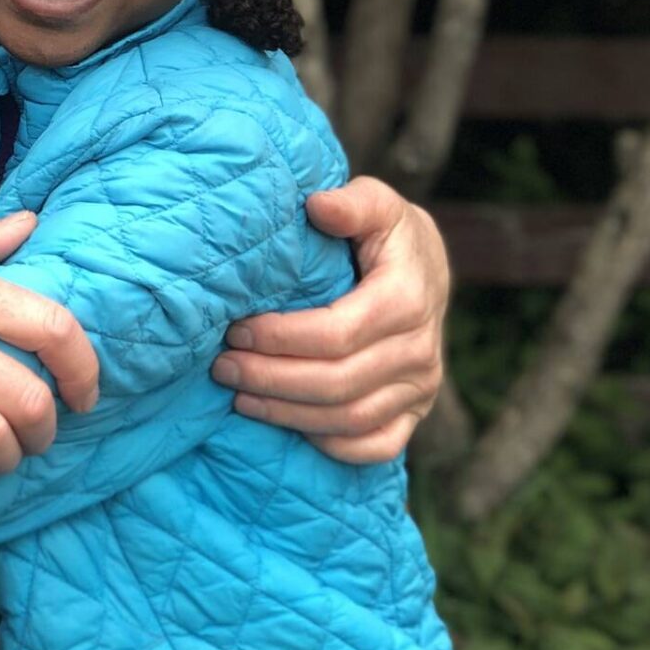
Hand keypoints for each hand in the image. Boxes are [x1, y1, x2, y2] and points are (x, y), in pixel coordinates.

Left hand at [208, 178, 448, 465]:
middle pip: (337, 382)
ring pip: (350, 418)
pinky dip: (329, 445)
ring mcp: (421, 387)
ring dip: (287, 414)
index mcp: (407, 299)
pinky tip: (286, 426)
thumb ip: (351, 202)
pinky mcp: (415, 412)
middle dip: (271, 379)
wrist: (427, 268)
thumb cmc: (386, 233)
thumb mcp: (375, 204)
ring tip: (238, 397)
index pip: (337, 333)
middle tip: (222, 368)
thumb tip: (317, 205)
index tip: (233, 329)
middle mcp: (421, 350)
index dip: (280, 338)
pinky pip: (375, 446)